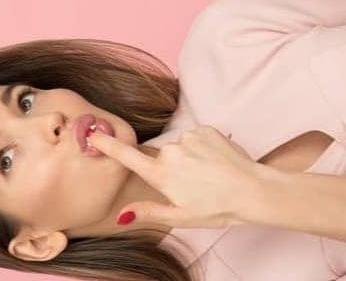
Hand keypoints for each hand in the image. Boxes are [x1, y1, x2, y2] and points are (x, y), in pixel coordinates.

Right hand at [87, 125, 260, 228]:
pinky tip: (215, 160)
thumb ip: (149, 211)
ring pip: (180, 146)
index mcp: (162, 174)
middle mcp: (171, 152)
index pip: (127, 156)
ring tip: (208, 172)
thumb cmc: (217, 208)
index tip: (93, 133)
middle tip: (194, 182)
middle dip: (172, 167)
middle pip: (161, 155)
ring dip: (189, 156)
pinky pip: (195, 136)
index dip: (108, 144)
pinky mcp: (204, 129)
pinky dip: (202, 146)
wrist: (252, 189)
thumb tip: (122, 215)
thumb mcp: (181, 217)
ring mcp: (188, 138)